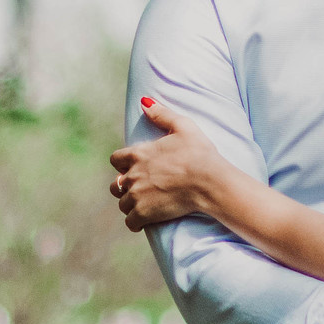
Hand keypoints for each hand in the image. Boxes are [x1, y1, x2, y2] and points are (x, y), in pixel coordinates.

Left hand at [109, 96, 229, 231]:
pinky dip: (137, 222)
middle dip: (126, 187)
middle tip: (143, 190)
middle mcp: (132, 175)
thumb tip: (144, 101)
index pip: (115, 159)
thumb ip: (161, 114)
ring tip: (148, 205)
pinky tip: (147, 220)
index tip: (135, 168)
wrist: (209, 181)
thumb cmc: (199, 153)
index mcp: (138, 154)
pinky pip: (130, 222)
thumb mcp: (183, 126)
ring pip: (123, 204)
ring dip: (132, 205)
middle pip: (116, 185)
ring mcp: (136, 195)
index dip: (123, 164)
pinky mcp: (143, 213)